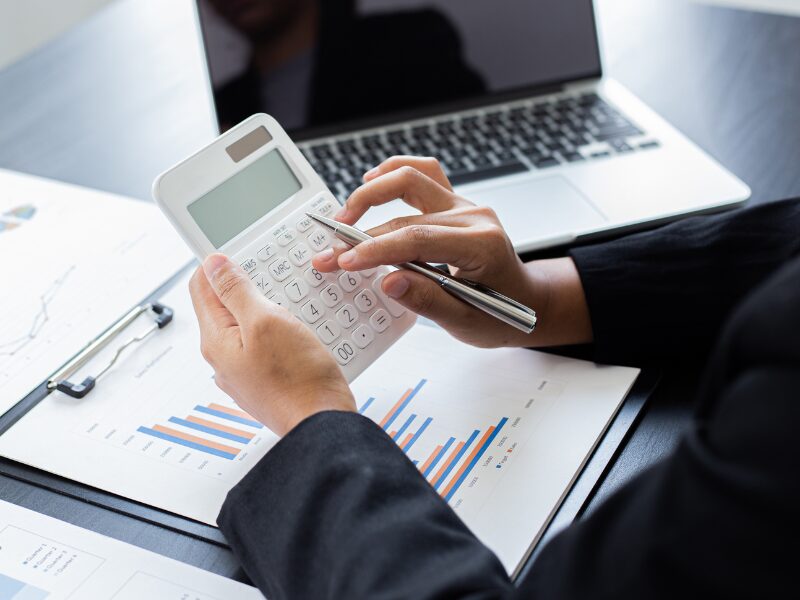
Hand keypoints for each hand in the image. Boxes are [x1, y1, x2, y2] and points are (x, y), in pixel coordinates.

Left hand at [189, 254, 354, 435]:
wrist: (323, 423)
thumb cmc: (299, 379)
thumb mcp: (266, 320)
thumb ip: (237, 291)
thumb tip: (214, 265)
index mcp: (216, 340)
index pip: (201, 286)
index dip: (218, 263)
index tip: (241, 251)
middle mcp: (224, 358)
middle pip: (225, 306)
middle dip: (248, 286)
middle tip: (274, 276)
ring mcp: (244, 372)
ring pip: (248, 325)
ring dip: (267, 308)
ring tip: (291, 305)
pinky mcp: (266, 381)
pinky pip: (266, 345)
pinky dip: (280, 331)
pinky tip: (300, 332)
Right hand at [313, 156, 591, 348]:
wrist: (525, 300)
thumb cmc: (499, 314)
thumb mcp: (465, 322)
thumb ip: (427, 301)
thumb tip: (388, 281)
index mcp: (482, 246)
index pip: (418, 240)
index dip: (376, 250)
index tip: (345, 262)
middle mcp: (474, 217)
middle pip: (406, 213)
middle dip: (361, 234)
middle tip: (331, 254)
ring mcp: (464, 205)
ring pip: (412, 178)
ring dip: (373, 192)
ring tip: (343, 216)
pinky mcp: (454, 203)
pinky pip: (424, 173)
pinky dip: (395, 172)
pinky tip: (370, 180)